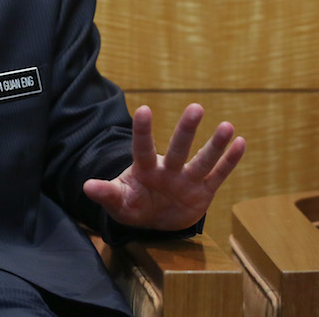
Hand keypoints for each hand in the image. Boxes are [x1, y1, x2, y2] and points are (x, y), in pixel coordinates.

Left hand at [83, 103, 244, 230]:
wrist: (154, 219)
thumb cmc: (132, 205)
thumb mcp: (118, 202)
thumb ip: (106, 193)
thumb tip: (86, 186)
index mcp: (144, 169)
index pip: (142, 148)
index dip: (143, 130)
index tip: (143, 109)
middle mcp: (168, 169)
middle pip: (178, 148)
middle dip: (186, 130)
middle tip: (196, 107)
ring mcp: (187, 179)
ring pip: (202, 160)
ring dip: (215, 144)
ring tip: (226, 126)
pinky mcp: (203, 191)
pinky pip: (218, 175)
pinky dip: (229, 161)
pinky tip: (240, 142)